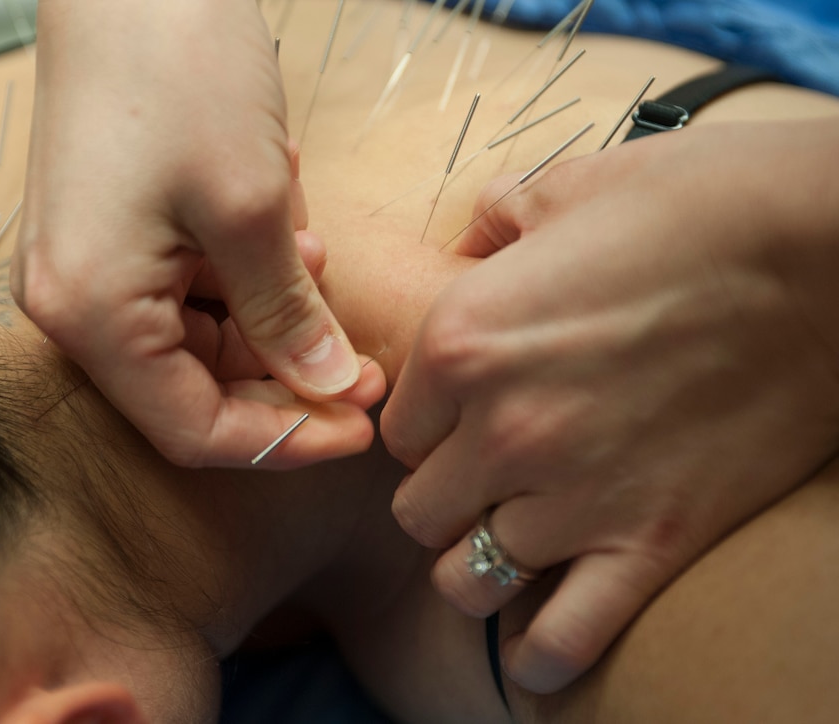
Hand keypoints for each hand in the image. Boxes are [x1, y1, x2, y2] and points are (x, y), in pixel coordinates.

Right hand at [12, 0, 379, 467]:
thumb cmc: (176, 70)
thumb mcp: (250, 208)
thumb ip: (287, 315)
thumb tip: (332, 388)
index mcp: (91, 314)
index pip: (193, 429)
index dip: (284, 441)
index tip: (359, 428)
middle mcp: (74, 305)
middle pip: (194, 389)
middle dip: (286, 375)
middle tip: (362, 360)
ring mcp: (88, 269)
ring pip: (199, 338)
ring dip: (269, 311)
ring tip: (309, 244)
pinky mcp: (110, 235)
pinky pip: (187, 287)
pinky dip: (242, 270)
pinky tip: (277, 215)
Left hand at [382, 120, 838, 691]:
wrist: (823, 248)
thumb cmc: (696, 205)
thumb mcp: (572, 187)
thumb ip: (498, 219)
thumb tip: (476, 235)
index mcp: (462, 342)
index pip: (397, 431)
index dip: (428, 428)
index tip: (461, 423)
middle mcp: (500, 428)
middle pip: (419, 510)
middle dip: (446, 497)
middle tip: (485, 480)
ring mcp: (574, 494)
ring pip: (466, 578)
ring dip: (479, 566)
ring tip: (510, 544)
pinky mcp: (652, 541)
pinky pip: (562, 637)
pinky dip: (541, 655)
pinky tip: (537, 651)